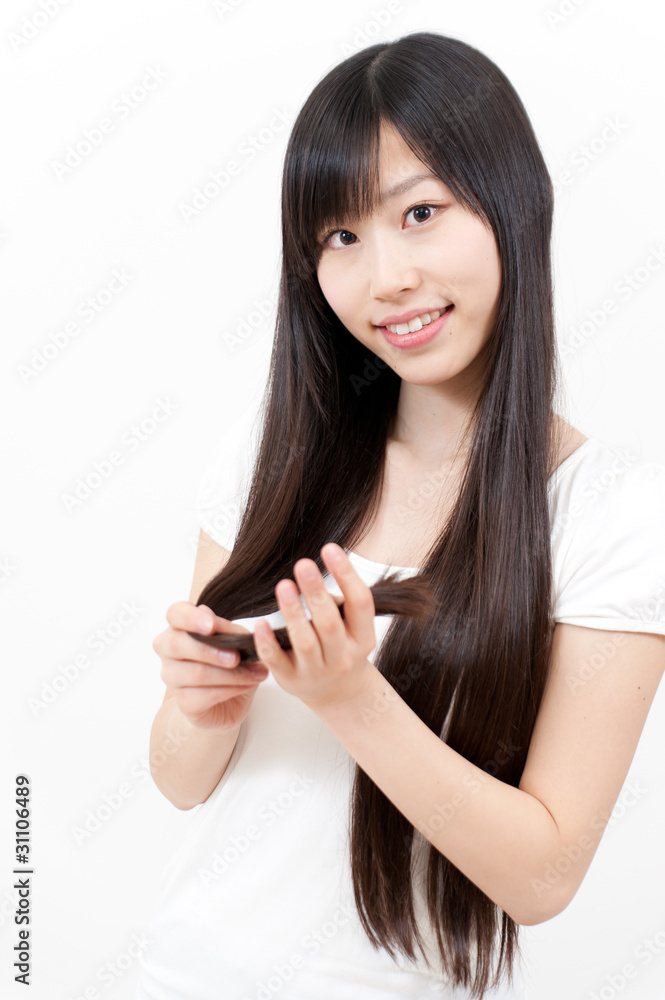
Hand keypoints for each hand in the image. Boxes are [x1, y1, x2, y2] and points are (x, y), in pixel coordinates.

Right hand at [154, 601, 269, 730]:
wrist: (229, 700)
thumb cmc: (229, 662)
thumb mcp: (236, 641)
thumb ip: (229, 631)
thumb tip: (223, 627)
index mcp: (180, 626)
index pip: (175, 613)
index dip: (191, 618)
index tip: (211, 626)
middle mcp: (169, 649)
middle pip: (177, 644)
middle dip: (211, 651)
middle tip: (237, 657)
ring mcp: (172, 676)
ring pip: (195, 673)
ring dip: (229, 674)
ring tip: (254, 673)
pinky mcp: (183, 701)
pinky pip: (204, 695)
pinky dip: (230, 689)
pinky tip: (247, 685)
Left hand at [252, 543, 378, 712]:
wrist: (338, 693)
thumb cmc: (341, 647)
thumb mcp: (353, 626)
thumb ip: (340, 601)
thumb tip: (319, 565)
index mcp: (362, 637)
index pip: (360, 603)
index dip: (347, 575)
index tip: (330, 548)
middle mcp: (342, 656)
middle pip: (329, 623)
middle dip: (316, 593)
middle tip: (303, 564)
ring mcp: (316, 671)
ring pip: (305, 642)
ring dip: (293, 613)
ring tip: (284, 586)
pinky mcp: (291, 680)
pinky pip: (277, 660)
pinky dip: (268, 642)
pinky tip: (260, 623)